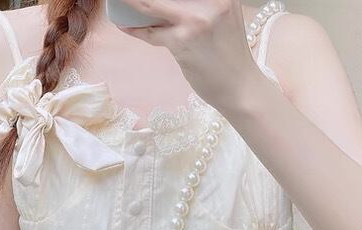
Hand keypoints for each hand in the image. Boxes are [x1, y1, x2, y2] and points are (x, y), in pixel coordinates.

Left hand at [116, 0, 261, 111]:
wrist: (240, 88)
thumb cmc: (230, 57)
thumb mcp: (223, 18)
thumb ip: (201, 5)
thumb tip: (165, 4)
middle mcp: (211, 0)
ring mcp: (195, 20)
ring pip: (152, 5)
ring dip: (132, 3)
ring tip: (121, 2)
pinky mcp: (182, 41)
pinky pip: (152, 32)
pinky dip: (136, 29)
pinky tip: (125, 24)